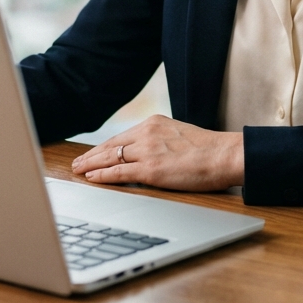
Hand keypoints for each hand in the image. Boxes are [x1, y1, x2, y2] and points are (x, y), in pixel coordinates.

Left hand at [71, 114, 243, 191]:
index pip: (121, 136)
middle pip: (110, 145)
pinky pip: (118, 173)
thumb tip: (151, 152)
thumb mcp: (179, 135)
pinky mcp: (151, 170)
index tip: (92, 153)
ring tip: (78, 171)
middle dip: (91, 155)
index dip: (103, 147)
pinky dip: (102, 176)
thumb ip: (161, 141)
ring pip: (110, 158)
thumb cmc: (209, 150)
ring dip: (91, 165)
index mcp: (154, 123)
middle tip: (77, 163)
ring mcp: (147, 151)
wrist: (226, 155)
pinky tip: (92, 178)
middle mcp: (146, 133)